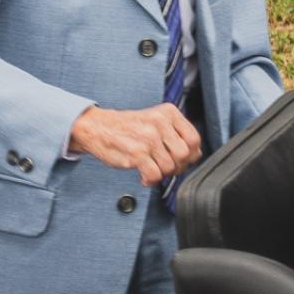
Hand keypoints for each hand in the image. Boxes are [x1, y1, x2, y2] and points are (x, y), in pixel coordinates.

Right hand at [68, 104, 201, 185]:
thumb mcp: (156, 121)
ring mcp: (148, 138)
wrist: (97, 127)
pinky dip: (150, 180)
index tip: (180, 160)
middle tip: (165, 167)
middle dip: (177, 167)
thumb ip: (176, 134)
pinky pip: (155, 175)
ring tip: (151, 168)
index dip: (190, 155)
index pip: (194, 139)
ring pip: (170, 167)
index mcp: (168, 113)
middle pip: (184, 155)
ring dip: (161, 174)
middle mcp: (160, 123)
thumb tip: (196, 154)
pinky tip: (144, 175)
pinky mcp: (136, 153)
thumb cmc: (128, 127)